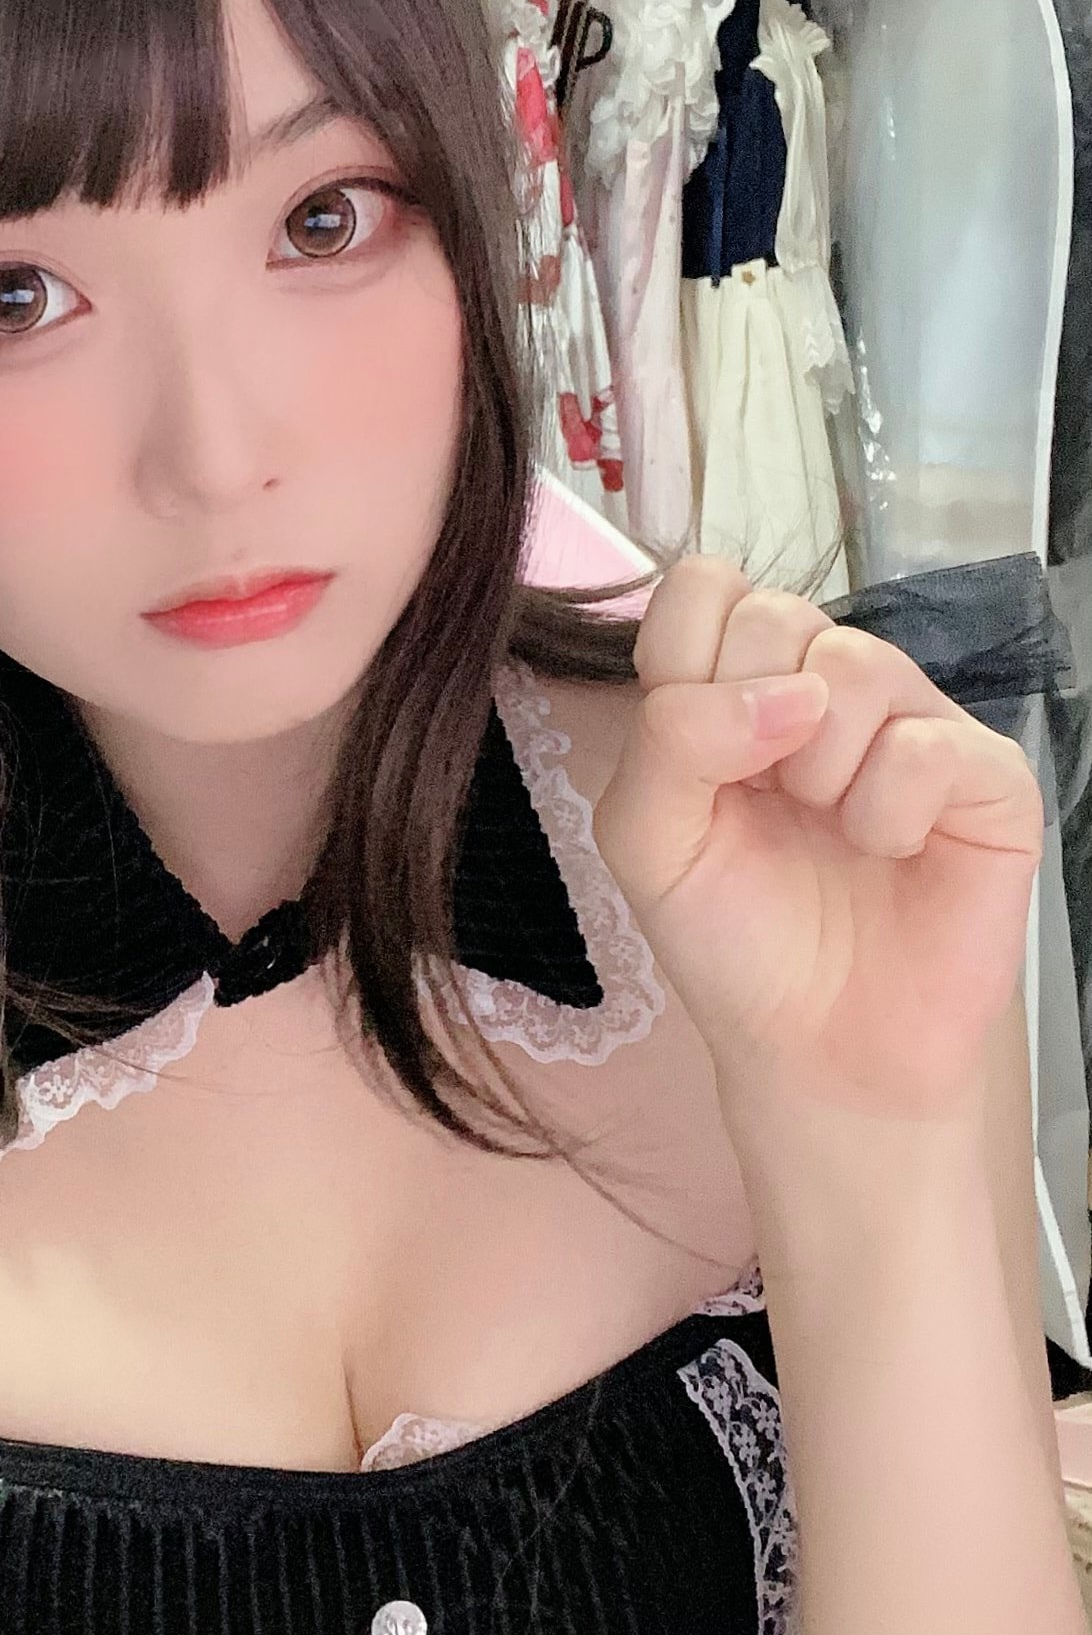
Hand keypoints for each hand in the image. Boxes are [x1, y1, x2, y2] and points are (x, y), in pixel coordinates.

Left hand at [592, 560, 1041, 1144]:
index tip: (696, 752)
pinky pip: (929, 746)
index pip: (705, 587)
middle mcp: (828, 686)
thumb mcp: (648, 840)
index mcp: (739, 683)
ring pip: (857, 664)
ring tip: (830, 831)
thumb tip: (782, 692)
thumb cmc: (736, 938)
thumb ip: (668, 741)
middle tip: (767, 801)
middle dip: (748, 723)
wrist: (819, 1047)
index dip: (689, 661)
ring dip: (818, 771)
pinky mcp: (987, 775)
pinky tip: (890, 852)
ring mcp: (913, 721)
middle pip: (777, 613)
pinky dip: (889, 814)